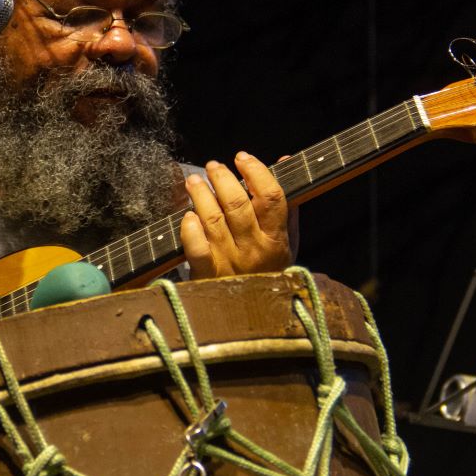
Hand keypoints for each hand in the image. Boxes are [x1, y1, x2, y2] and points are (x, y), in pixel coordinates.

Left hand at [181, 151, 292, 279]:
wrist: (254, 316)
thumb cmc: (269, 270)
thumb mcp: (287, 241)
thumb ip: (286, 203)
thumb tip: (284, 161)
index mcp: (277, 240)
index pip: (271, 197)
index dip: (256, 171)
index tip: (242, 158)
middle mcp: (254, 250)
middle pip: (236, 203)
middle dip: (222, 177)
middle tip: (213, 166)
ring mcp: (229, 263)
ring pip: (212, 219)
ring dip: (200, 194)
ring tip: (194, 181)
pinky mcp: (206, 275)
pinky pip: (196, 248)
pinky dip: (190, 228)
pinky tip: (187, 215)